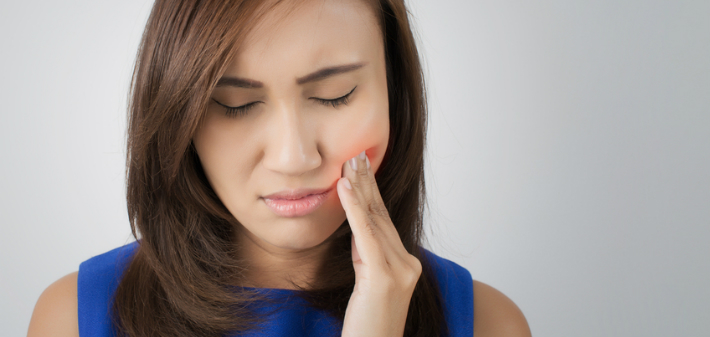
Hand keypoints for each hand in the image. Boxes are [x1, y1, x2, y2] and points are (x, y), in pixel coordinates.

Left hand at [337, 151, 421, 336]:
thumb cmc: (367, 327)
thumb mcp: (368, 284)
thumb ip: (368, 257)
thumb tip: (357, 230)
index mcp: (405, 264)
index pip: (384, 221)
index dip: (372, 193)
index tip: (362, 167)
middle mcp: (408, 264)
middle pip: (381, 216)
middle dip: (367, 183)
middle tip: (356, 154)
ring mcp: (400, 271)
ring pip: (374, 221)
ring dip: (359, 188)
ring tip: (348, 163)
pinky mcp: (384, 278)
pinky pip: (366, 235)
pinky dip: (353, 208)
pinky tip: (344, 188)